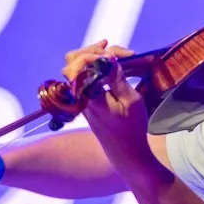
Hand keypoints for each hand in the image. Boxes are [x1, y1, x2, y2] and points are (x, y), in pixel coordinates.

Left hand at [65, 40, 157, 176]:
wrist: (126, 153)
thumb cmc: (132, 128)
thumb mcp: (131, 101)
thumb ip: (118, 78)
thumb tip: (109, 58)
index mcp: (88, 95)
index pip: (79, 64)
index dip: (97, 54)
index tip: (120, 56)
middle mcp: (79, 95)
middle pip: (71, 61)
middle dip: (92, 50)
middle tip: (113, 50)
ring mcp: (81, 97)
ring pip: (75, 67)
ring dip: (92, 56)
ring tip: (113, 53)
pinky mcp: (86, 100)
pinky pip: (83, 76)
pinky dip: (94, 66)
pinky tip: (109, 63)